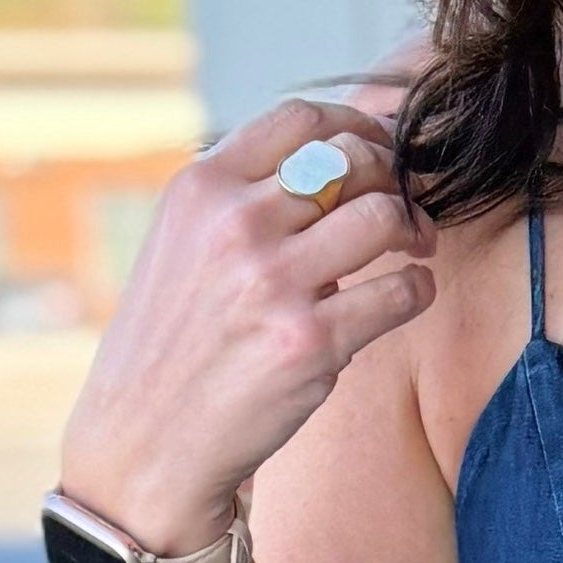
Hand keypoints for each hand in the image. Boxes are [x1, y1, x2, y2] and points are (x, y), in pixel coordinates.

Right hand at [55, 80, 438, 561]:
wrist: (144, 443)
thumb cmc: (174, 345)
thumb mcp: (181, 247)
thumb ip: (241, 200)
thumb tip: (335, 164)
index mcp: (200, 189)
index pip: (299, 119)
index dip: (357, 125)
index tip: (381, 148)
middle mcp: (234, 224)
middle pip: (352, 163)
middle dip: (393, 179)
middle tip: (406, 209)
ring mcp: (272, 282)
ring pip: (385, 217)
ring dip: (415, 230)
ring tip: (414, 250)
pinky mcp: (309, 342)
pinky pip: (400, 292)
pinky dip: (417, 288)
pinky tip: (406, 296)